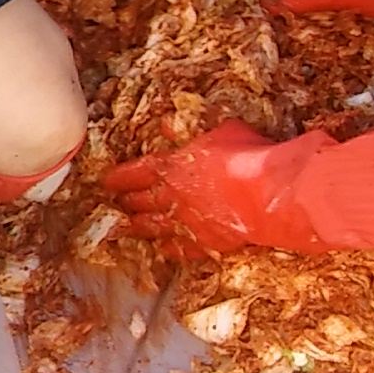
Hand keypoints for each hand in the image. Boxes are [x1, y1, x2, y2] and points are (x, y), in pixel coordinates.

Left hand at [104, 120, 335, 255]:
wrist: (266, 192)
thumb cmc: (245, 155)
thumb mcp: (217, 129)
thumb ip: (190, 130)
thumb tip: (167, 123)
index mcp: (172, 167)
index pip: (136, 172)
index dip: (119, 176)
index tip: (107, 181)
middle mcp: (173, 197)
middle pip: (141, 201)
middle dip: (126, 201)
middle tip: (116, 203)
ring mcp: (187, 222)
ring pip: (154, 227)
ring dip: (138, 227)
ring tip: (126, 228)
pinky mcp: (204, 242)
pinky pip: (179, 248)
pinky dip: (168, 247)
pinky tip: (162, 248)